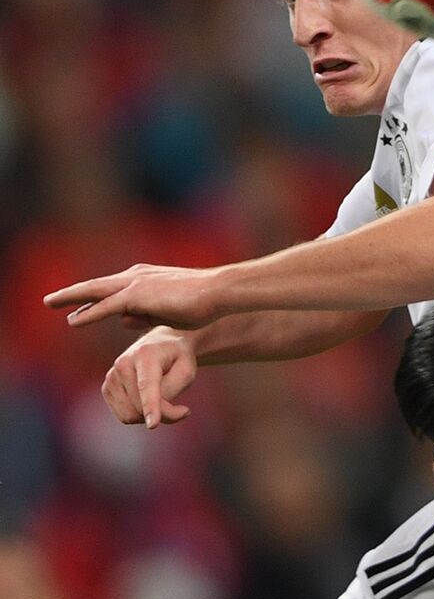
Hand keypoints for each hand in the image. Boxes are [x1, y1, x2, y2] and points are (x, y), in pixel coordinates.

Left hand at [43, 264, 223, 329]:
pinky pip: (106, 307)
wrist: (218, 293)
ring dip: (71, 298)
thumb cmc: (202, 303)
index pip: (112, 289)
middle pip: (96, 286)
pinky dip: (89, 314)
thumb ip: (144, 315)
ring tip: (50, 303)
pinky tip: (72, 321)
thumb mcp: (169, 312)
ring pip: (95, 291)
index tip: (76, 306)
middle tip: (50, 300)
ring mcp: (136, 284)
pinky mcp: (138, 296)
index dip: (93, 298)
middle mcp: (136, 277)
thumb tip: (123, 321)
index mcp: (145, 279)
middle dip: (73, 293)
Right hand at [102, 327, 196, 428]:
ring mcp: (111, 376)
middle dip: (164, 414)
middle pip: (140, 406)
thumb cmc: (177, 358)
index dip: (151, 406)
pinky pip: (124, 415)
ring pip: (131, 415)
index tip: (153, 425)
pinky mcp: (106, 388)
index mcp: (146, 354)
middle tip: (182, 410)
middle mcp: (123, 363)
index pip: (147, 386)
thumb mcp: (187, 370)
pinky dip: (140, 415)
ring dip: (151, 415)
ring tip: (164, 399)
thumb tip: (152, 414)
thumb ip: (172, 391)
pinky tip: (148, 400)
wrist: (161, 344)